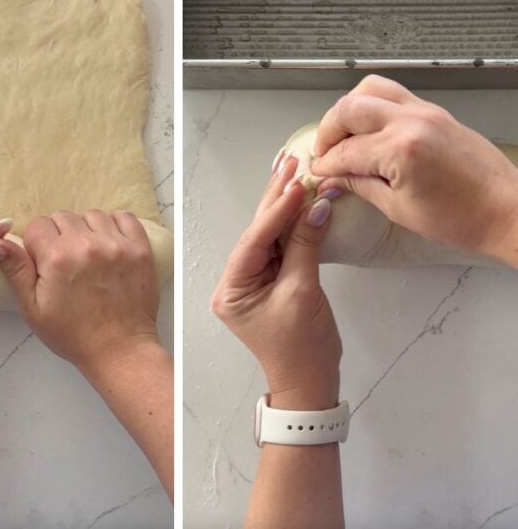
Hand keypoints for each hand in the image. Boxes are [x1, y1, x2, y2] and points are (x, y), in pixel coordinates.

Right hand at [0, 209, 160, 375]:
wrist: (119, 350)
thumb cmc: (74, 334)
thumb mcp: (33, 307)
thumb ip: (15, 269)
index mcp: (57, 258)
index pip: (37, 225)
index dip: (37, 244)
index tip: (44, 262)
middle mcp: (87, 245)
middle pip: (63, 217)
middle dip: (60, 236)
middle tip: (66, 264)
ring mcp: (117, 245)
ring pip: (92, 215)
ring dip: (87, 230)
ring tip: (88, 256)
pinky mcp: (140, 249)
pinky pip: (125, 217)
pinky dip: (115, 226)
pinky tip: (109, 246)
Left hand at [211, 157, 341, 409]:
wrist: (310, 381)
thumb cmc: (303, 348)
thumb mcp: (303, 292)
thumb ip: (305, 246)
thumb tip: (315, 206)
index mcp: (231, 290)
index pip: (254, 241)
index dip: (276, 211)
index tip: (296, 184)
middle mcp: (234, 282)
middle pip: (257, 233)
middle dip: (276, 199)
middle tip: (292, 163)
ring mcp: (251, 281)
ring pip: (268, 235)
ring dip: (284, 205)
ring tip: (295, 170)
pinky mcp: (269, 280)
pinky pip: (280, 246)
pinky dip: (292, 223)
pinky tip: (300, 198)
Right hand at [310, 74, 517, 262]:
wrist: (505, 208)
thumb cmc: (461, 216)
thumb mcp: (398, 208)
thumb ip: (360, 185)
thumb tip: (333, 177)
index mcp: (401, 149)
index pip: (345, 151)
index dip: (325, 164)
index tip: (318, 172)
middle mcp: (412, 121)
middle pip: (348, 109)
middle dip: (328, 131)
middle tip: (325, 153)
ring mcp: (425, 111)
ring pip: (369, 89)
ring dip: (348, 110)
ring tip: (344, 135)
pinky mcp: (435, 111)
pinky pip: (393, 93)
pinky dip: (372, 105)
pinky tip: (368, 129)